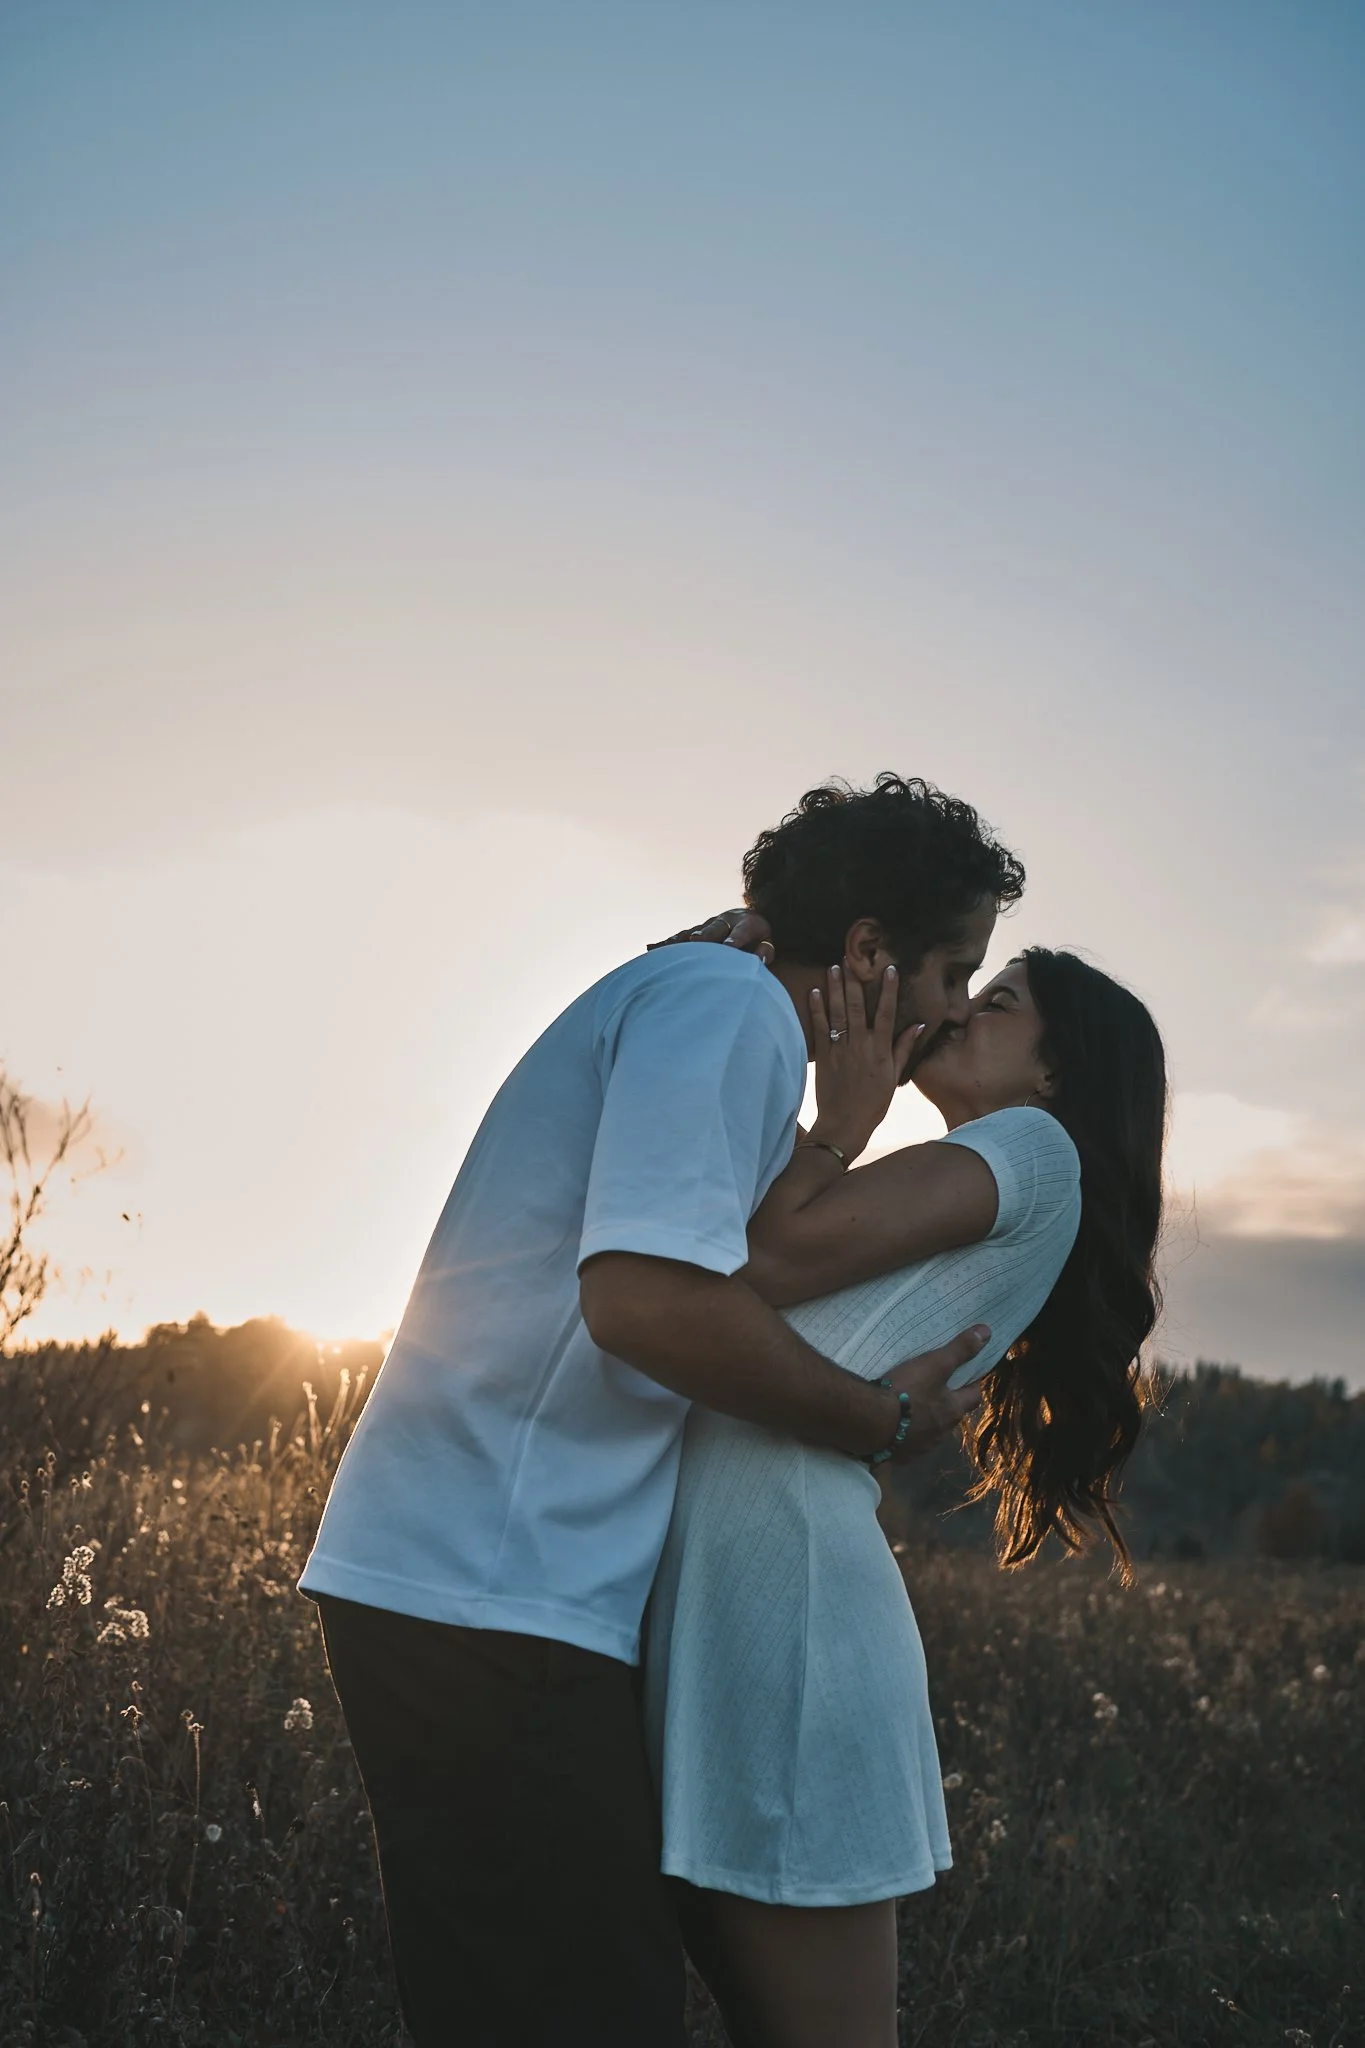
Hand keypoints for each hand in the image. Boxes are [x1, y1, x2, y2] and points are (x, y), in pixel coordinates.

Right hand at [647, 907, 774, 965]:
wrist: (749, 919)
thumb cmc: (760, 938)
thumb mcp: (768, 943)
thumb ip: (765, 951)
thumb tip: (760, 960)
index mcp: (746, 924)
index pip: (739, 934)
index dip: (733, 941)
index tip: (728, 949)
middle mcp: (724, 921)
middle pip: (713, 929)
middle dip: (704, 935)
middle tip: (696, 941)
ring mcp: (707, 925)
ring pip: (693, 931)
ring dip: (681, 940)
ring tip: (668, 948)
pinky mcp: (695, 931)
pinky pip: (680, 937)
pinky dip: (666, 943)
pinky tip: (650, 949)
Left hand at [806, 961, 923, 1160]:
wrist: (844, 1124)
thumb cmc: (873, 1104)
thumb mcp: (894, 1077)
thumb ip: (904, 1048)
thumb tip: (919, 1024)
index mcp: (881, 1050)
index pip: (887, 1013)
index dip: (888, 990)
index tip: (889, 968)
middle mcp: (861, 1045)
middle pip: (859, 1006)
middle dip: (855, 980)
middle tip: (852, 958)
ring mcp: (841, 1049)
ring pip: (838, 1012)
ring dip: (835, 988)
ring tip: (834, 966)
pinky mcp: (824, 1056)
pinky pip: (820, 1028)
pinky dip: (817, 1009)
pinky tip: (814, 992)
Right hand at [880, 1325, 990, 1462]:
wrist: (871, 1423)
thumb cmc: (907, 1391)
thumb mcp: (935, 1364)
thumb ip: (960, 1350)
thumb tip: (987, 1332)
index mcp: (953, 1410)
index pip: (974, 1397)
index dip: (972, 1385)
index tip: (967, 1376)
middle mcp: (942, 1432)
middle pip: (951, 1415)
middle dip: (947, 1404)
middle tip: (935, 1388)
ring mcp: (921, 1446)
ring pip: (930, 1430)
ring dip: (926, 1419)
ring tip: (911, 1405)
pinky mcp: (901, 1454)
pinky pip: (908, 1443)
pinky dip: (905, 1433)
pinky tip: (894, 1424)